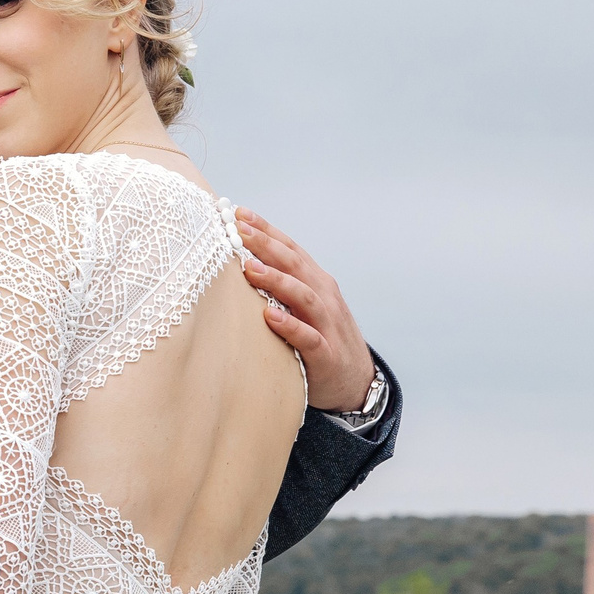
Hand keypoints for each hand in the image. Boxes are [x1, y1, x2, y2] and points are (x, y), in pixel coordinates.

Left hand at [235, 207, 374, 411]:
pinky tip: (270, 317)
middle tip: (238, 229)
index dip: (266, 230)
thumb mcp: (302, 306)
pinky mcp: (326, 355)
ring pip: (303, 296)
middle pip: (295, 265)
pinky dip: (291, 326)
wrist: (355, 381)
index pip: (289, 250)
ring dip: (277, 280)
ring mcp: (326, 325)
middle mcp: (323, 298)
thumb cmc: (319, 338)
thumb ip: (278, 285)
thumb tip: (238, 261)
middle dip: (266, 245)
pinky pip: (309, 338)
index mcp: (314, 282)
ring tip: (249, 268)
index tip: (238, 212)